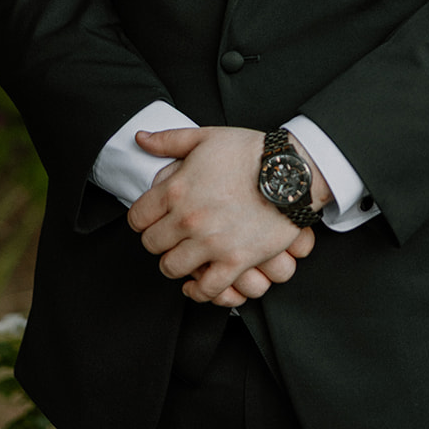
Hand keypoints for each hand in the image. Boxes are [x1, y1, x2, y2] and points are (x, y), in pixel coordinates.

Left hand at [128, 126, 323, 304]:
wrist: (290, 172)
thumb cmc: (250, 152)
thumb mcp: (206, 137)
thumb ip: (169, 140)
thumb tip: (141, 139)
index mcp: (177, 189)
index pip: (137, 217)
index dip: (142, 218)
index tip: (152, 219)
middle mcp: (188, 219)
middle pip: (152, 245)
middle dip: (158, 240)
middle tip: (170, 236)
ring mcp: (211, 243)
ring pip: (172, 268)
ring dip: (175, 263)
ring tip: (184, 255)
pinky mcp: (235, 261)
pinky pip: (206, 289)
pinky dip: (198, 291)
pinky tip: (197, 282)